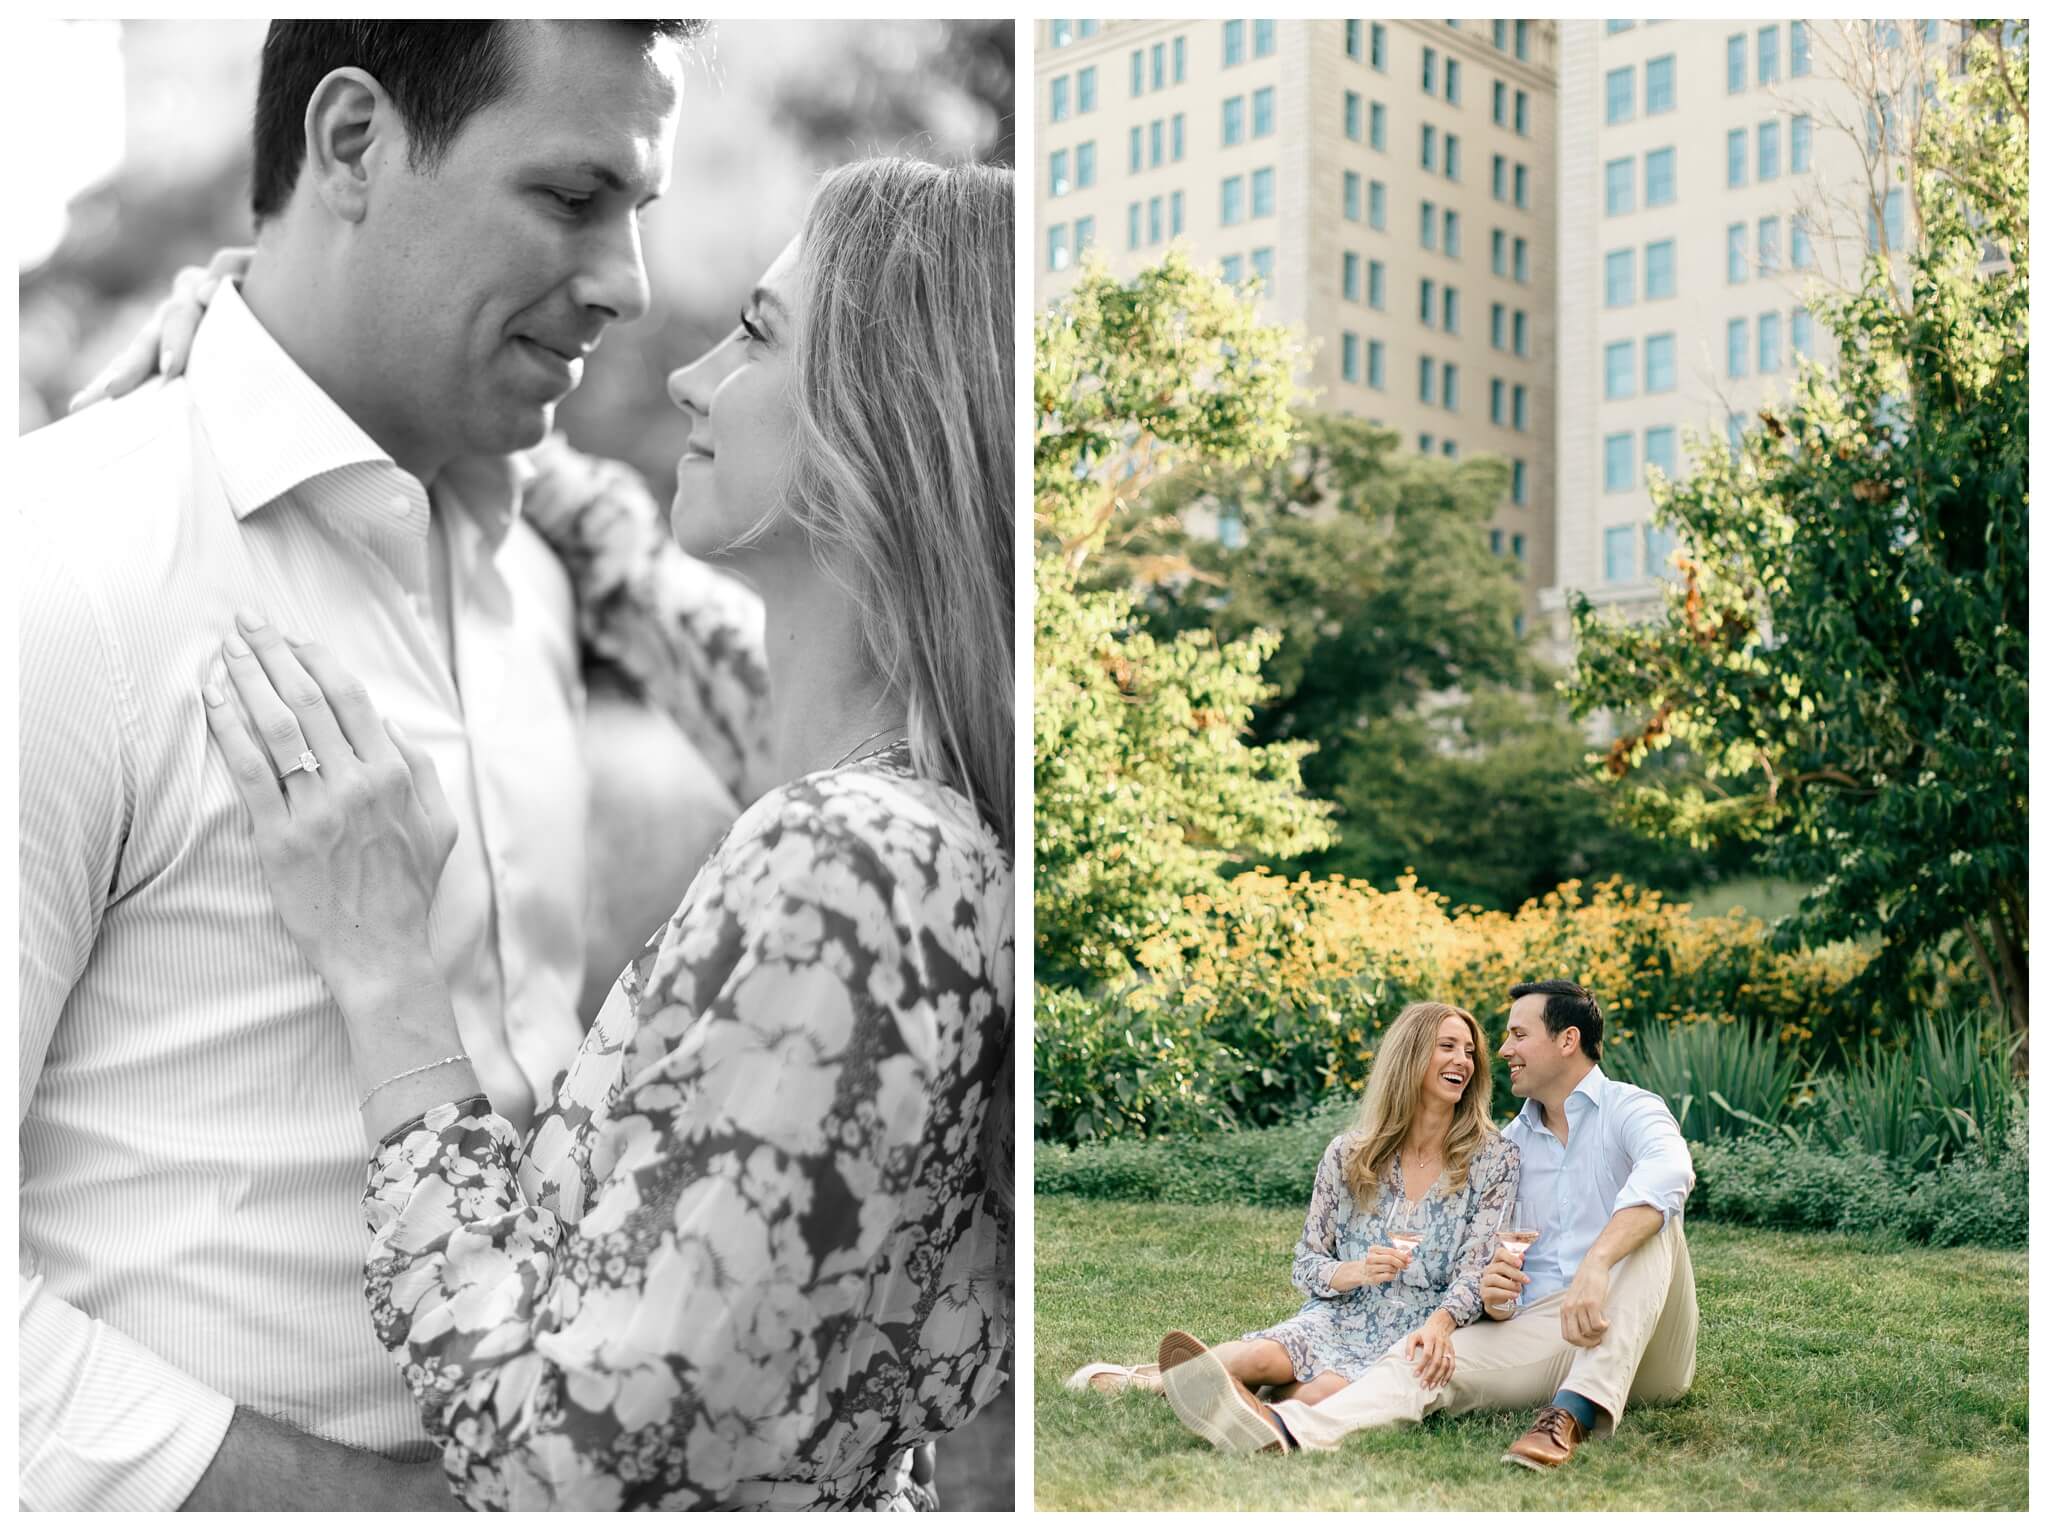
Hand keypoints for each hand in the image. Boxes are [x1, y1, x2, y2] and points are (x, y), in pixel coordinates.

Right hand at [69, 246, 252, 411]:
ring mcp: (164, 330)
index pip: (181, 315)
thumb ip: (239, 270)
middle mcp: (173, 308)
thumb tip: (207, 293)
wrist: (271, 295)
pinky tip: (86, 403)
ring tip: (86, 402)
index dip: (175, 342)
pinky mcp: (161, 351)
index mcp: (197, 287)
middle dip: (133, 367)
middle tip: (115, 389)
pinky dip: (113, 383)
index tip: (172, 369)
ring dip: (114, 378)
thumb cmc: (270, 286)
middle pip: (149, 337)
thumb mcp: (261, 271)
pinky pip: (134, 368)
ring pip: (134, 354)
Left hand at [203, 610, 456, 1021]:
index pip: (351, 697)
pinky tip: (214, 701)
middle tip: (246, 621)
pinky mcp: (279, 838)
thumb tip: (391, 727)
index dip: (317, 658)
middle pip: (307, 699)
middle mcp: (357, 785)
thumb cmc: (408, 890)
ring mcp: (317, 811)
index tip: (292, 637)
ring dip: (247, 679)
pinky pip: (249, 773)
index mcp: (396, 775)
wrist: (380, 952)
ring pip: (275, 727)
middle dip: (273, 652)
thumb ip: (420, 770)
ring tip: (225, 650)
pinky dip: (230, 730)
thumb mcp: (439, 826)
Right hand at [1330, 1246, 1408, 1290]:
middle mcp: (1371, 1258)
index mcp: (1374, 1249)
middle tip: (1406, 1266)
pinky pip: (1388, 1276)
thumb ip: (1395, 1253)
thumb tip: (1409, 1254)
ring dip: (1396, 1270)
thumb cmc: (1375, 1262)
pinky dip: (1393, 1275)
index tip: (1409, 1258)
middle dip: (1401, 1263)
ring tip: (1395, 1270)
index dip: (1402, 1255)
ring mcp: (1371, 1268)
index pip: (1391, 1251)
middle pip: (1390, 1259)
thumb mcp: (1382, 1254)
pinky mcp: (1373, 1278)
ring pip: (1390, 1268)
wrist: (1361, 1272)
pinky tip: (1391, 1274)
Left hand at [1402, 1315, 1455, 1388]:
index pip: (1427, 1354)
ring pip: (1446, 1365)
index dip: (1421, 1365)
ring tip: (1431, 1387)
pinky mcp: (1452, 1353)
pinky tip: (1442, 1384)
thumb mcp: (1413, 1336)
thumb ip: (1409, 1347)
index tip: (1415, 1375)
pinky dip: (1448, 1376)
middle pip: (1437, 1362)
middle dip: (1430, 1375)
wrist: (1439, 1325)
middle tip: (1423, 1385)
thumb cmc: (1424, 1333)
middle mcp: (1441, 1343)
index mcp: (1430, 1338)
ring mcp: (1448, 1349)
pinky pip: (1452, 1366)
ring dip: (1439, 1377)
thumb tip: (1408, 1359)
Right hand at [1479, 1248, 1528, 1316]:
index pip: (1500, 1253)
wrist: (1499, 1301)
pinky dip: (1506, 1293)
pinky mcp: (1484, 1292)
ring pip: (1496, 1279)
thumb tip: (1522, 1255)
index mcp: (1497, 1261)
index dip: (1510, 1257)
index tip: (1520, 1264)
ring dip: (1510, 1284)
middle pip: (1501, 1267)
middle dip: (1515, 1273)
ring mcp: (1485, 1281)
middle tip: (1527, 1280)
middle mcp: (1489, 1269)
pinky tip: (1515, 1295)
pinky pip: (1494, 1291)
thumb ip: (1517, 1265)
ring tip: (1519, 1289)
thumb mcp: (1514, 1274)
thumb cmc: (1507, 1283)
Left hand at [1560, 1262, 1611, 1347]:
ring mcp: (1580, 1306)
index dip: (1579, 1343)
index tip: (1589, 1340)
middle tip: (1598, 1338)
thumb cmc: (1586, 1284)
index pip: (1566, 1336)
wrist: (1593, 1266)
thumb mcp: (1574, 1299)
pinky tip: (1607, 1321)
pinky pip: (1597, 1325)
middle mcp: (1569, 1309)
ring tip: (1604, 1325)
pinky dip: (1604, 1327)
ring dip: (1599, 1333)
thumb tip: (1582, 1334)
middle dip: (1588, 1343)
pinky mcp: (1592, 1303)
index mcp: (1564, 1309)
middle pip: (1575, 1337)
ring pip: (1589, 1332)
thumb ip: (1574, 1314)